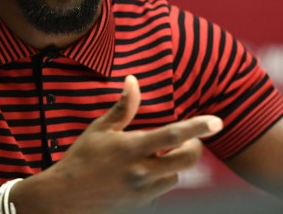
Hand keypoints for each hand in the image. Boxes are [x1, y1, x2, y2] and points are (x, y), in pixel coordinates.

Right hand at [20, 75, 223, 213]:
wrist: (65, 199)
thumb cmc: (81, 159)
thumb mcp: (99, 130)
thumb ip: (122, 107)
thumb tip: (132, 81)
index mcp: (131, 149)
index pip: (173, 135)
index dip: (198, 127)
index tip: (217, 121)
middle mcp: (141, 172)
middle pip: (188, 160)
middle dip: (195, 147)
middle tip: (188, 139)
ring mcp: (143, 192)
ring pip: (177, 176)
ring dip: (174, 164)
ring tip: (156, 155)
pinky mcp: (143, 205)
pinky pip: (163, 190)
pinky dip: (161, 178)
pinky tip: (144, 172)